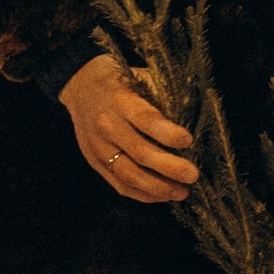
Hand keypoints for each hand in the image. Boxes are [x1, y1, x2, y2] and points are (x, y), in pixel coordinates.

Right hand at [61, 51, 199, 204]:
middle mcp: (108, 125)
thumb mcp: (139, 76)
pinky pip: (118, 184)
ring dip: (158, 187)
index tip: (188, 141)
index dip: (167, 133)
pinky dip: (142, 194)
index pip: (146, 120)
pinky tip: (162, 196)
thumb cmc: (118, 79)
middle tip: (193, 175)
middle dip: (169, 168)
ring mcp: (99, 147)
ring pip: (128, 174)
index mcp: (121, 100)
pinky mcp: (95, 162)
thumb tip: (193, 114)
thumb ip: (162, 95)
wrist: (79, 85)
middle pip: (139, 152)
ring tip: (182, 192)